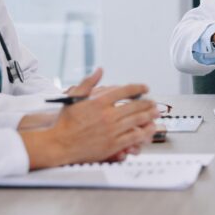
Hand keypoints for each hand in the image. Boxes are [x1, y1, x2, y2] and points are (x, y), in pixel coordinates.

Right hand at [21, 68, 159, 168]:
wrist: (59, 144)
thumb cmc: (65, 122)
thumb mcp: (74, 97)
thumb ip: (88, 83)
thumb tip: (100, 70)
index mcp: (99, 102)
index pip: (125, 90)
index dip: (138, 87)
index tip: (145, 87)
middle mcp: (107, 115)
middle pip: (135, 105)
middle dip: (148, 103)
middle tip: (153, 102)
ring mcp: (111, 130)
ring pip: (137, 120)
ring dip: (149, 115)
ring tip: (155, 113)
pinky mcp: (112, 144)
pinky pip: (133, 137)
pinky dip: (144, 132)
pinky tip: (149, 129)